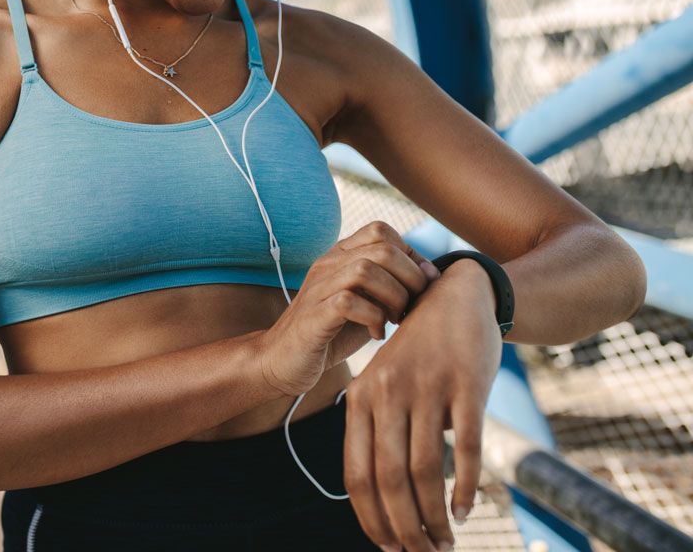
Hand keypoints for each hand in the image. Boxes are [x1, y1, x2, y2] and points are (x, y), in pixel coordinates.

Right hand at [256, 221, 440, 397]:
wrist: (284, 361)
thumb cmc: (332, 332)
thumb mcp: (366, 302)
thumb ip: (390, 285)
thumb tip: (433, 276)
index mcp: (340, 255)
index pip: (381, 230)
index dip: (411, 255)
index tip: (420, 287)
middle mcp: (327, 264)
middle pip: (381, 248)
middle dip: (410, 278)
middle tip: (412, 306)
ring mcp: (317, 288)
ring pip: (365, 270)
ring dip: (393, 297)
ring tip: (395, 320)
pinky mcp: (312, 316)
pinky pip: (348, 302)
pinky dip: (373, 319)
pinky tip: (377, 335)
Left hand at [342, 259, 502, 551]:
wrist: (455, 296)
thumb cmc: (419, 352)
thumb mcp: (385, 384)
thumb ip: (377, 431)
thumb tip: (380, 498)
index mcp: (360, 398)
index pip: (357, 474)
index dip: (371, 517)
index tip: (387, 547)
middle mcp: (387, 394)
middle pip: (391, 480)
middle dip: (406, 528)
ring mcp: (426, 388)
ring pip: (426, 471)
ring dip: (435, 517)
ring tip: (446, 541)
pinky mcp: (465, 385)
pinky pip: (465, 447)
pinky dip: (465, 486)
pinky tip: (466, 508)